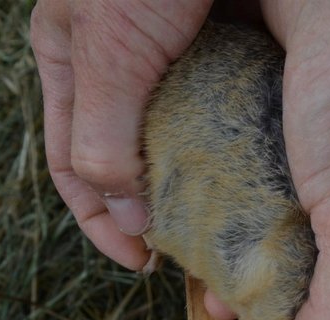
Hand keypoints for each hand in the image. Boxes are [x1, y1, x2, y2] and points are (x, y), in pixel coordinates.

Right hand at [30, 0, 213, 269]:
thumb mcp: (109, 51)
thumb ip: (103, 132)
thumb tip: (124, 217)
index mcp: (70, 66)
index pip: (74, 167)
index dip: (103, 222)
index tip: (143, 262)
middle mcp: (119, 70)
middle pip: (132, 161)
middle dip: (156, 210)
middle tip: (192, 253)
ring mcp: (173, 60)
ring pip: (182, 140)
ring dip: (202, 183)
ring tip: (228, 224)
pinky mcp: (223, 47)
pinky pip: (228, 108)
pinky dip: (239, 142)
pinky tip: (259, 170)